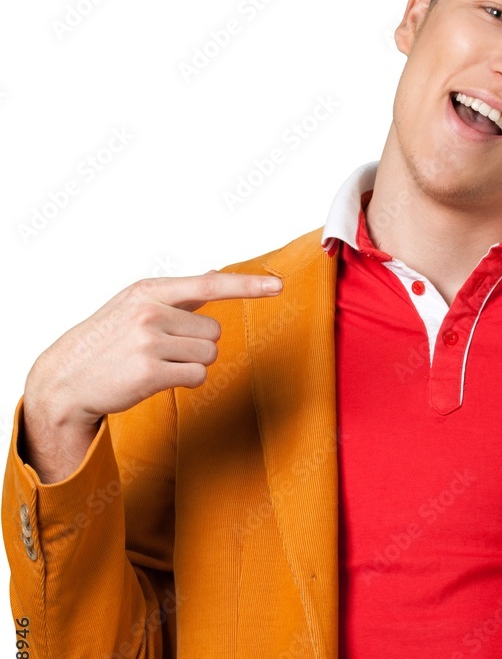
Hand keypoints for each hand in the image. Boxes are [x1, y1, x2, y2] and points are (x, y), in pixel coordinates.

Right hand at [22, 272, 282, 481]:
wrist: (66, 378)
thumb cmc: (108, 342)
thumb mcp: (135, 306)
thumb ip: (177, 296)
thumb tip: (214, 277)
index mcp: (149, 290)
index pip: (209, 283)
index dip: (247, 285)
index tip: (278, 285)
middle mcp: (150, 311)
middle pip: (214, 332)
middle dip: (196, 345)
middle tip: (161, 351)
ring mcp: (149, 341)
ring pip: (208, 355)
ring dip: (190, 365)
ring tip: (156, 363)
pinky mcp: (150, 372)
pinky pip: (197, 377)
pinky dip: (184, 382)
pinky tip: (155, 379)